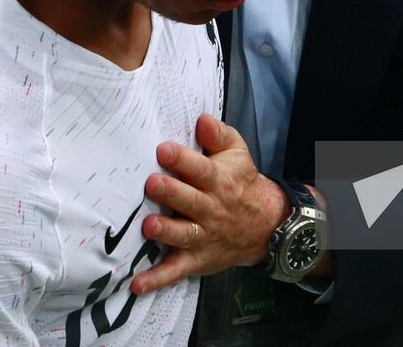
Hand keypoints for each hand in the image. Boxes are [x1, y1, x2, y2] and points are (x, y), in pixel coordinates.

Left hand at [131, 114, 289, 294]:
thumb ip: (219, 135)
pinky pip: (176, 271)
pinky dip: (157, 279)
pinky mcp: (196, 260)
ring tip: (148, 226)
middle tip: (151, 184)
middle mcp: (211, 209)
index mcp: (219, 181)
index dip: (182, 160)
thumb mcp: (238, 153)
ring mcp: (203, 237)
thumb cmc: (241, 182)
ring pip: (184, 235)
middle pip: (190, 201)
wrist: (265, 225)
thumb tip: (202, 118)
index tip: (163, 149)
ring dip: (166, 232)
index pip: (201, 169)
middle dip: (171, 193)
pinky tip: (137, 284)